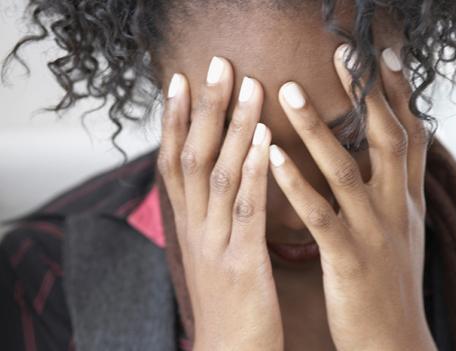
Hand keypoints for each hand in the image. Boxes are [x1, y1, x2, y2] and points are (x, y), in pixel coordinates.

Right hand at [157, 58, 282, 349]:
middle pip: (193, 157)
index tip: (183, 80)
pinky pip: (247, 211)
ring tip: (250, 88)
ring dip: (234, 129)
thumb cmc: (229, 303)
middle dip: (204, 108)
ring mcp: (216, 245)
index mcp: (190, 226)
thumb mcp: (213, 252)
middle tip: (218, 65)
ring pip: (220, 176)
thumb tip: (222, 178)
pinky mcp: (243, 264)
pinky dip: (256, 173)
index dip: (176, 120)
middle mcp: (196, 229)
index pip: (175, 163)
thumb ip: (213, 215)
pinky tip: (268, 142)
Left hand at [268, 44, 436, 350]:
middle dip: (367, 92)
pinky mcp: (348, 257)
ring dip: (317, 128)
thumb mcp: (405, 232)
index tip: (383, 55)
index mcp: (409, 200)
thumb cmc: (393, 285)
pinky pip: (319, 213)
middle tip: (343, 52)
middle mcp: (397, 207)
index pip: (411, 135)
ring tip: (289, 91)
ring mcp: (374, 231)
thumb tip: (395, 156)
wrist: (396, 343)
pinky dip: (295, 182)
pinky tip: (272, 156)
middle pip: (388, 137)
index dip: (399, 93)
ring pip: (346, 169)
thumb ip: (398, 190)